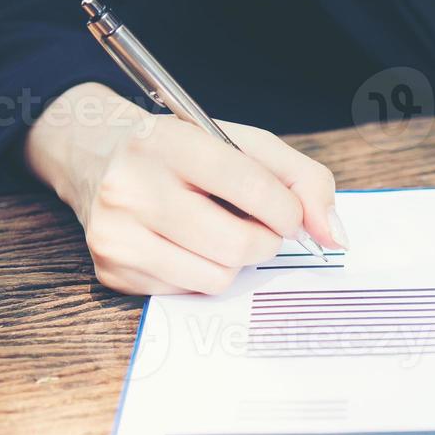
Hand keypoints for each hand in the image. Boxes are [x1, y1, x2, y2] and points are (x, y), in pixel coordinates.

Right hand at [25, 82, 346, 294]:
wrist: (99, 158)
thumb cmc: (185, 153)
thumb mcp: (244, 144)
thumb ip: (303, 180)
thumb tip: (334, 236)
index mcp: (168, 142)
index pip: (253, 188)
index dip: (288, 211)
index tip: (289, 214)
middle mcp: (132, 187)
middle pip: (238, 245)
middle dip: (265, 242)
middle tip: (258, 227)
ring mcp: (117, 233)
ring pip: (216, 277)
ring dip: (233, 262)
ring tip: (217, 231)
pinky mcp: (113, 270)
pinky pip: (188, 291)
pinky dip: (201, 272)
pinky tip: (185, 245)